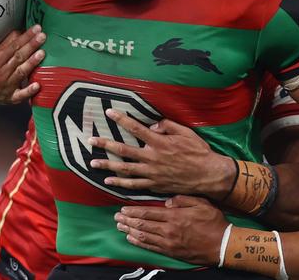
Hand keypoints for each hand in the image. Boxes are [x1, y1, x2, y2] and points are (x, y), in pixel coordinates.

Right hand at [0, 25, 45, 103]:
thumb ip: (6, 43)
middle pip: (18, 58)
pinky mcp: (10, 98)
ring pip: (21, 72)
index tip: (36, 29)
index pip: (13, 47)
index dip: (25, 37)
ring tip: (41, 53)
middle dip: (31, 46)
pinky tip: (37, 85)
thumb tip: (20, 32)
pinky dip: (29, 91)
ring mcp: (5, 87)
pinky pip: (20, 95)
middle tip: (42, 36)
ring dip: (32, 62)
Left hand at [89, 110, 235, 198]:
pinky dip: (119, 183)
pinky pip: (132, 185)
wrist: (207, 175)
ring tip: (92, 162)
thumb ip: (167, 126)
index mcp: (159, 142)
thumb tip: (152, 125)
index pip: (136, 128)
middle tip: (91, 140)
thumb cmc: (198, 151)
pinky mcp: (153, 185)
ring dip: (107, 165)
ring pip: (124, 169)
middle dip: (105, 144)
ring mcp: (151, 174)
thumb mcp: (186, 133)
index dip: (121, 119)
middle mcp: (152, 158)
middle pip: (123, 150)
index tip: (109, 112)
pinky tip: (108, 180)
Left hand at [115, 195, 227, 264]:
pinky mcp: (171, 252)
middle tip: (117, 218)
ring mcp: (169, 242)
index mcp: (175, 216)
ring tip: (120, 227)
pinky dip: (139, 243)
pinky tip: (131, 239)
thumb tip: (166, 201)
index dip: (133, 211)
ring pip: (144, 236)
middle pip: (143, 224)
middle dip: (128, 221)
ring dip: (130, 231)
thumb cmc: (213, 222)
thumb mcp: (201, 203)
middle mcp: (169, 229)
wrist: (222, 245)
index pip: (148, 212)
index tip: (123, 209)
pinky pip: (151, 248)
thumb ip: (182, 199)